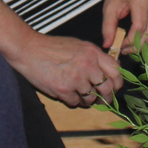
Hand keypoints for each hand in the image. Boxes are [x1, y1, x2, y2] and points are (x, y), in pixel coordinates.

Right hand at [5, 29, 122, 107]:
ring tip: (80, 95)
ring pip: (90, 98)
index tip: (115, 89)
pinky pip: (75, 102)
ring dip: (87, 100)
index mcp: (93, 53)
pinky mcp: (63, 90)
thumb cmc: (53, 47)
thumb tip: (111, 69)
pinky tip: (67, 94)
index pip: (116, 71)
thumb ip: (95, 57)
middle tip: (102, 100)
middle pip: (106, 89)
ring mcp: (76, 79)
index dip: (117, 83)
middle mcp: (87, 66)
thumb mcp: (79, 45)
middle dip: (106, 97)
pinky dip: (72, 101)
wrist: (30, 50)